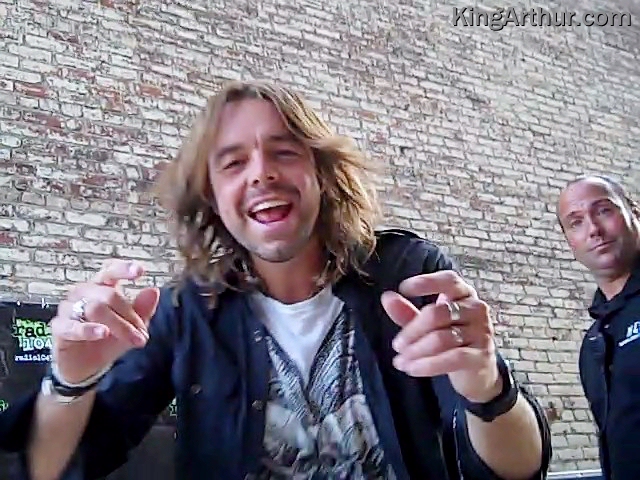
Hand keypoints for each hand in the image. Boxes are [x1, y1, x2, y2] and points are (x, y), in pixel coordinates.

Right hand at [50, 260, 159, 383]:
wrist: (87, 367)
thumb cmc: (107, 340)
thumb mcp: (130, 327)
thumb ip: (142, 310)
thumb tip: (154, 291)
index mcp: (101, 287)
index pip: (109, 271)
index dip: (122, 269)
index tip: (139, 271)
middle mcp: (83, 293)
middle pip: (109, 295)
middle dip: (130, 315)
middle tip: (143, 335)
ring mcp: (68, 308)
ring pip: (94, 308)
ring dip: (118, 325)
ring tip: (133, 339)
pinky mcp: (59, 327)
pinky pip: (72, 325)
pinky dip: (89, 329)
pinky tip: (102, 333)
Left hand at [381, 270, 500, 402]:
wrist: (477, 372)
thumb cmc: (452, 340)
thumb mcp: (428, 325)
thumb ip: (407, 311)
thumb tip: (387, 297)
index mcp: (463, 294)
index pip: (449, 281)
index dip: (427, 282)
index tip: (403, 288)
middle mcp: (476, 309)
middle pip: (438, 313)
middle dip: (412, 330)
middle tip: (397, 345)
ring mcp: (481, 332)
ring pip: (442, 338)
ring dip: (416, 351)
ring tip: (400, 361)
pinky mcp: (481, 356)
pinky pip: (452, 358)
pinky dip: (428, 365)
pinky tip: (412, 369)